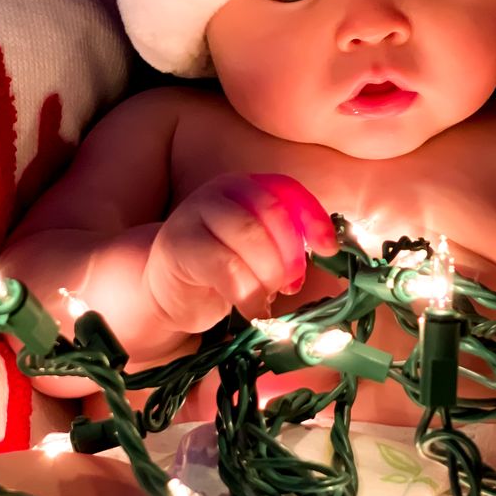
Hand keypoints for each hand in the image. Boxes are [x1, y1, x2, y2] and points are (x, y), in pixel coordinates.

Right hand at [144, 173, 337, 333]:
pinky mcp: (180, 245)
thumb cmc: (221, 270)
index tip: (329, 250)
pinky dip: (248, 293)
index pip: (287, 190)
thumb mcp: (258, 251)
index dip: (313, 219)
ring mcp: (196, 213)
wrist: (166, 290)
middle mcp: (222, 191)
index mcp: (246, 186)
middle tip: (290, 284)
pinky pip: (227, 267)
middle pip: (272, 213)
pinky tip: (251, 309)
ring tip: (267, 297)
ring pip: (251, 237)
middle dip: (290, 254)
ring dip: (269, 275)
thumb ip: (285, 244)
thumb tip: (330, 254)